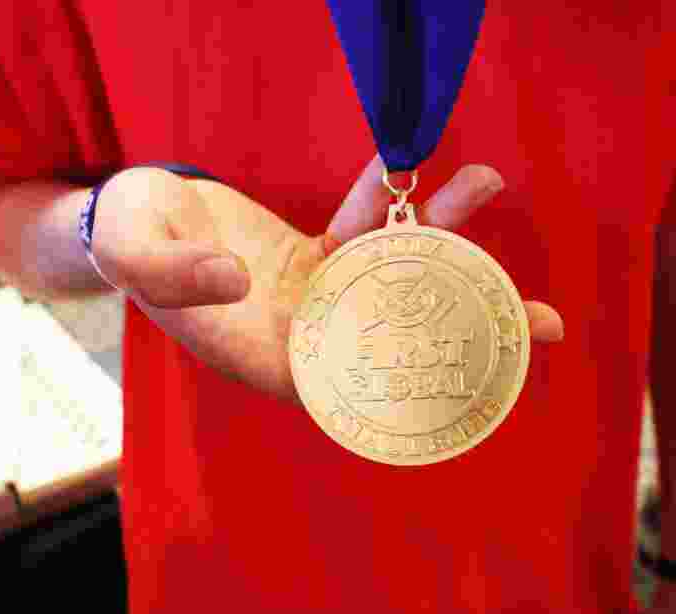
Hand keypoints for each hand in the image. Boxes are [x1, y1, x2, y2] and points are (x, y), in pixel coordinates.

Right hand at [91, 157, 564, 401]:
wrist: (127, 217)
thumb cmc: (126, 245)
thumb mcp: (133, 258)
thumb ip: (175, 276)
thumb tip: (236, 279)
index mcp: (270, 359)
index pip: (357, 388)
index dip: (420, 390)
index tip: (481, 385)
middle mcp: (311, 334)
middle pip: (404, 340)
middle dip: (475, 332)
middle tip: (549, 324)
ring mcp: (322, 295)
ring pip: (397, 275)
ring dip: (446, 236)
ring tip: (487, 181)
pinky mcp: (322, 255)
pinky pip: (367, 227)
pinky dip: (389, 196)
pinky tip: (417, 161)